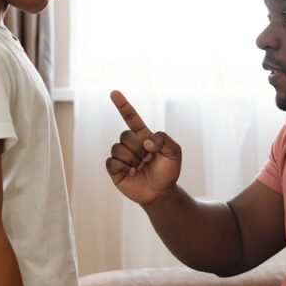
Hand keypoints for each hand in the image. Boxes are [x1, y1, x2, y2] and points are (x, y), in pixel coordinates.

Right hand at [106, 90, 181, 204]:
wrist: (161, 193)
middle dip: (138, 148)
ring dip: (132, 159)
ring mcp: (122, 156)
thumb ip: (163, 139)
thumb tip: (145, 142)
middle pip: (125, 135)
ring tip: (140, 167)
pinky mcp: (114, 169)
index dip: (122, 105)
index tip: (114, 92)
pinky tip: (132, 173)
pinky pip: (112, 161)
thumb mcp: (174, 152)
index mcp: (143, 136)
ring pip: (117, 148)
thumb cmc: (168, 172)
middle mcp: (131, 144)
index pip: (131, 117)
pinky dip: (123, 167)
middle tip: (148, 159)